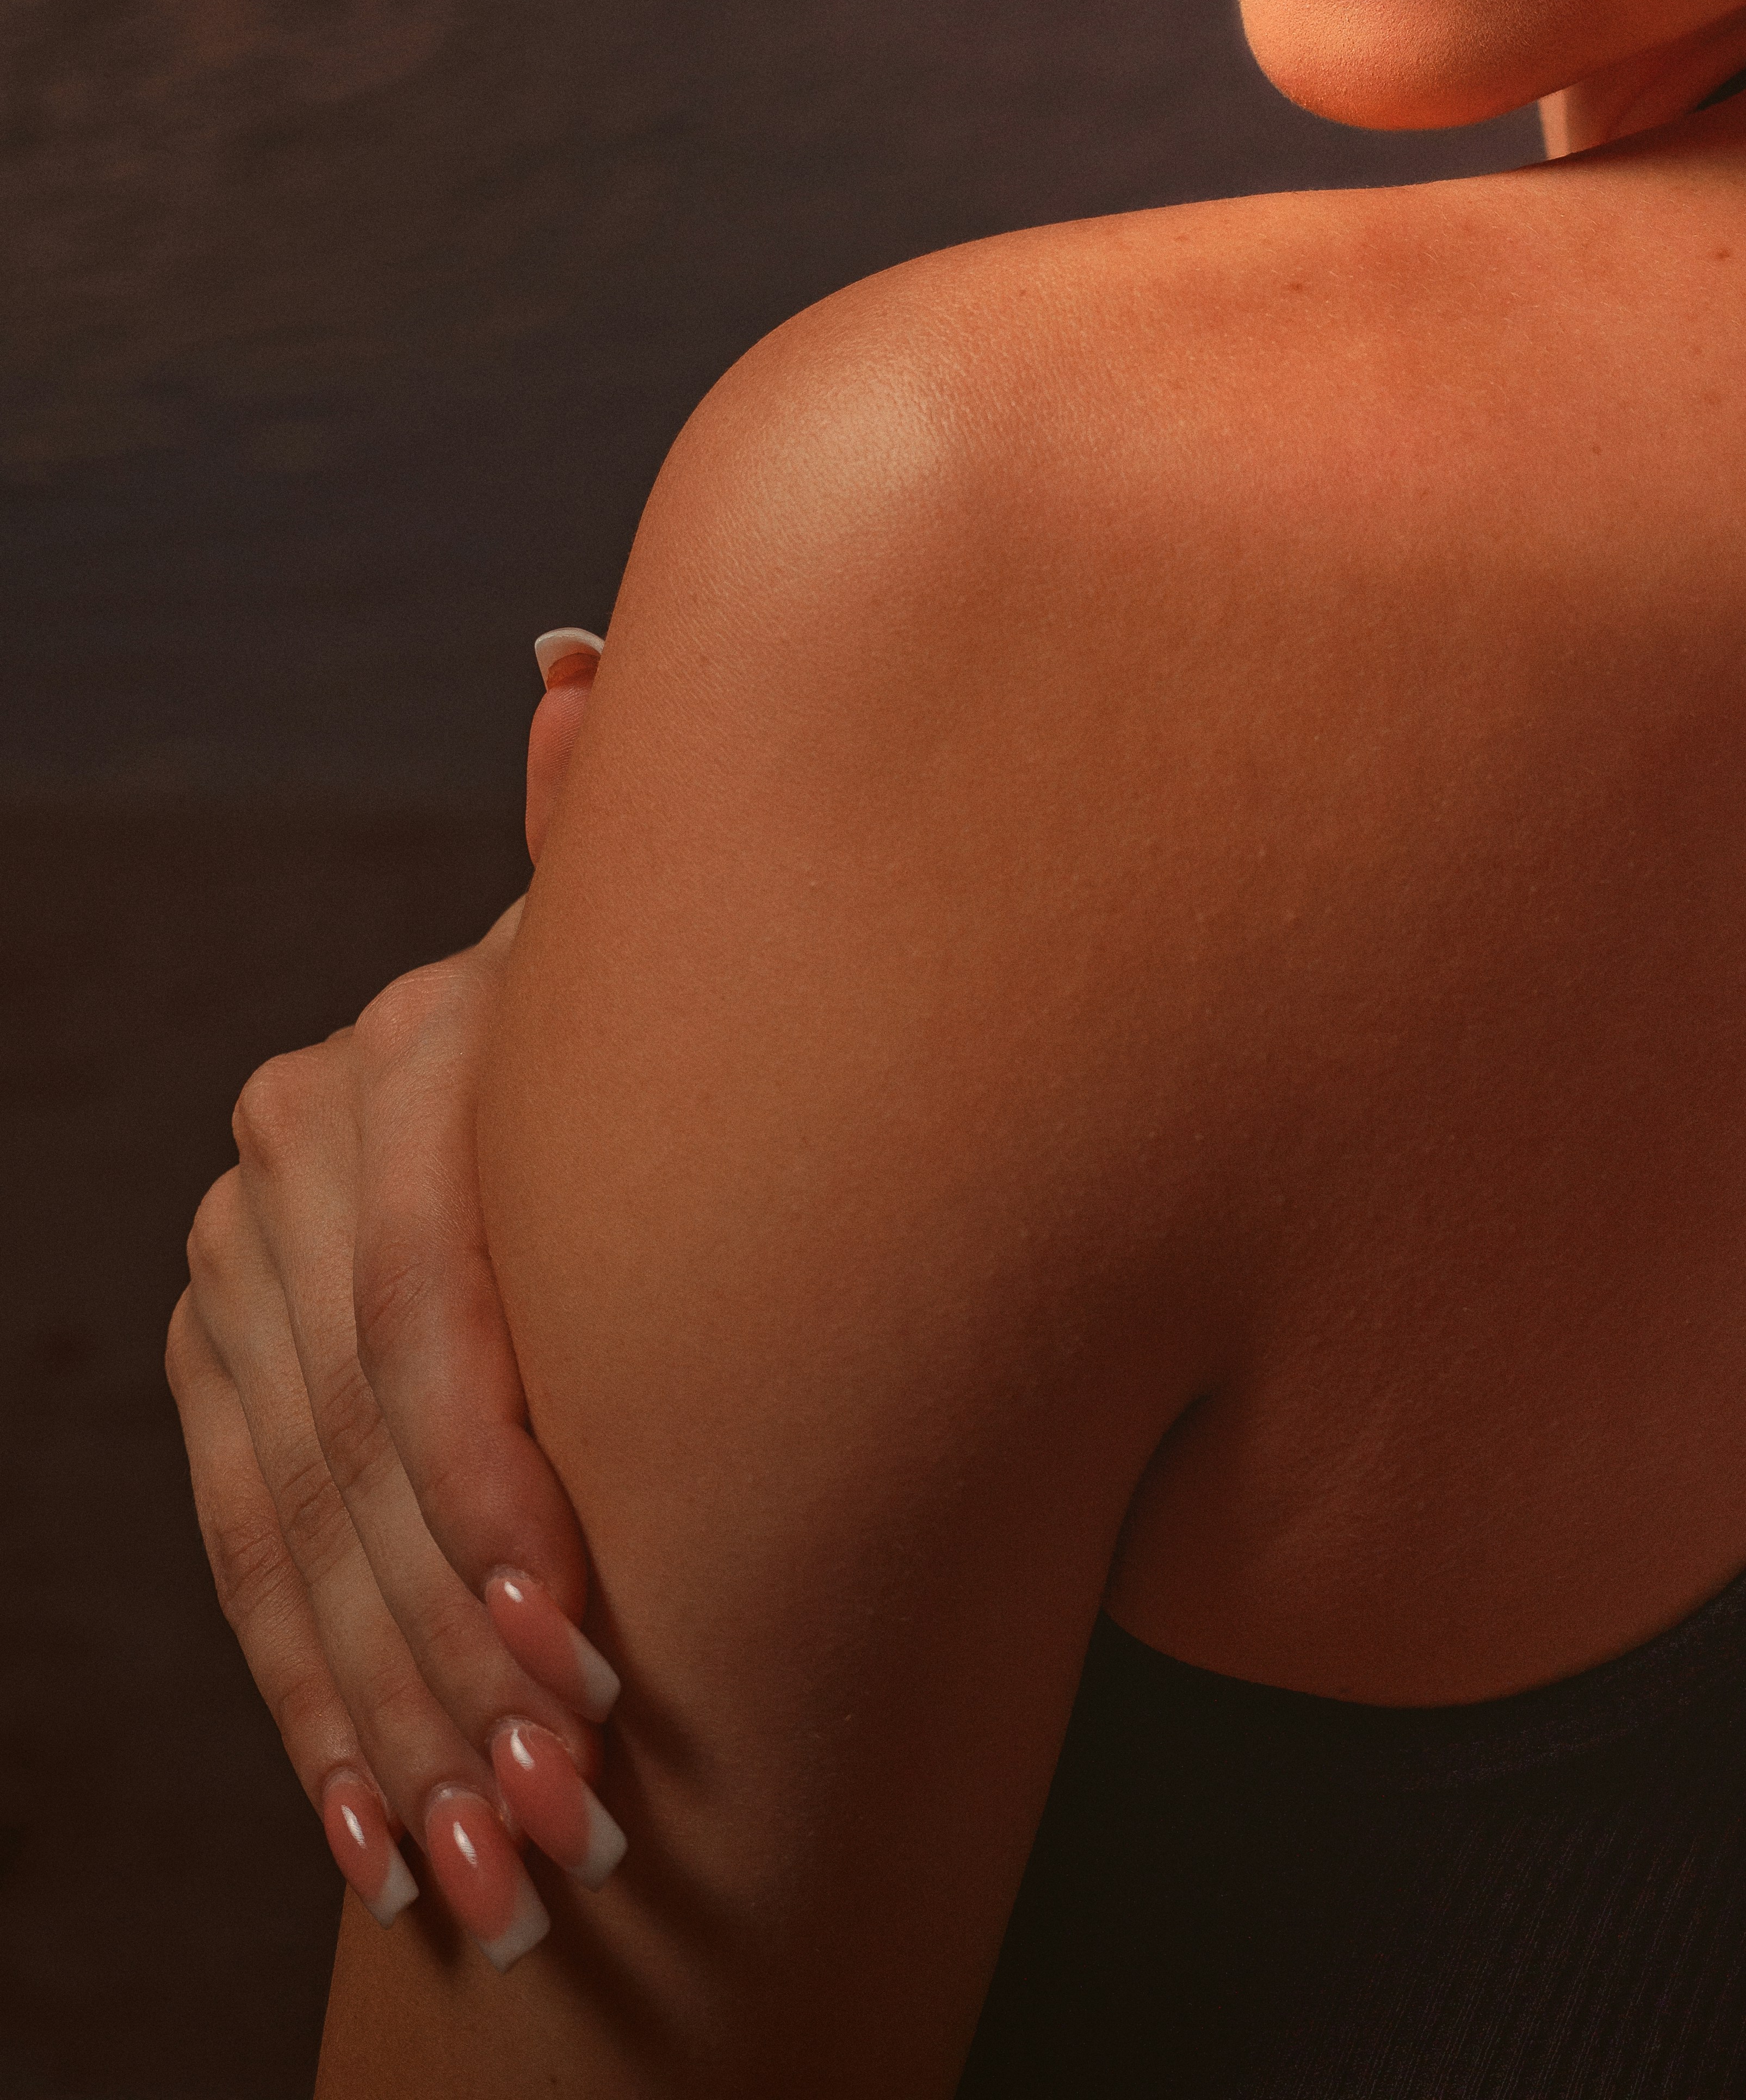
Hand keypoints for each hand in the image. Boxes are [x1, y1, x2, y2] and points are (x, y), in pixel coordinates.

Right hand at [168, 634, 621, 1961]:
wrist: (637, 1085)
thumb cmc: (732, 1038)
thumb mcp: (692, 958)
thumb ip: (624, 848)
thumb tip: (572, 672)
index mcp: (423, 1052)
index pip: (431, 1315)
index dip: (501, 1499)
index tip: (596, 1654)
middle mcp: (302, 1131)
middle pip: (368, 1446)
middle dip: (465, 1659)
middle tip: (567, 1818)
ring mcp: (242, 1242)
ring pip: (303, 1523)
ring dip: (393, 1719)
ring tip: (497, 1871)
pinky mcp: (215, 1341)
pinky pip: (247, 1546)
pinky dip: (317, 1702)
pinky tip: (377, 1829)